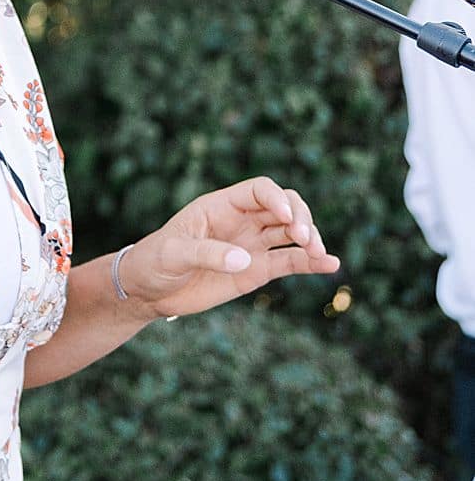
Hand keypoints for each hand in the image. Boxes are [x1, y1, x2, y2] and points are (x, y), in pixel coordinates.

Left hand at [116, 175, 340, 321]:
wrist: (149, 290)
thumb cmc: (154, 262)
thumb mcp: (173, 254)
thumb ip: (206, 253)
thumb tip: (244, 259)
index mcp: (221, 205)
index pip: (260, 190)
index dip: (277, 199)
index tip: (285, 218)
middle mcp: (242, 221)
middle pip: (284, 207)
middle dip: (300, 217)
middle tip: (303, 238)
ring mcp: (252, 244)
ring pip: (292, 233)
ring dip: (310, 239)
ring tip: (319, 254)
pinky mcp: (257, 270)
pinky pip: (289, 262)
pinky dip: (311, 263)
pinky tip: (331, 265)